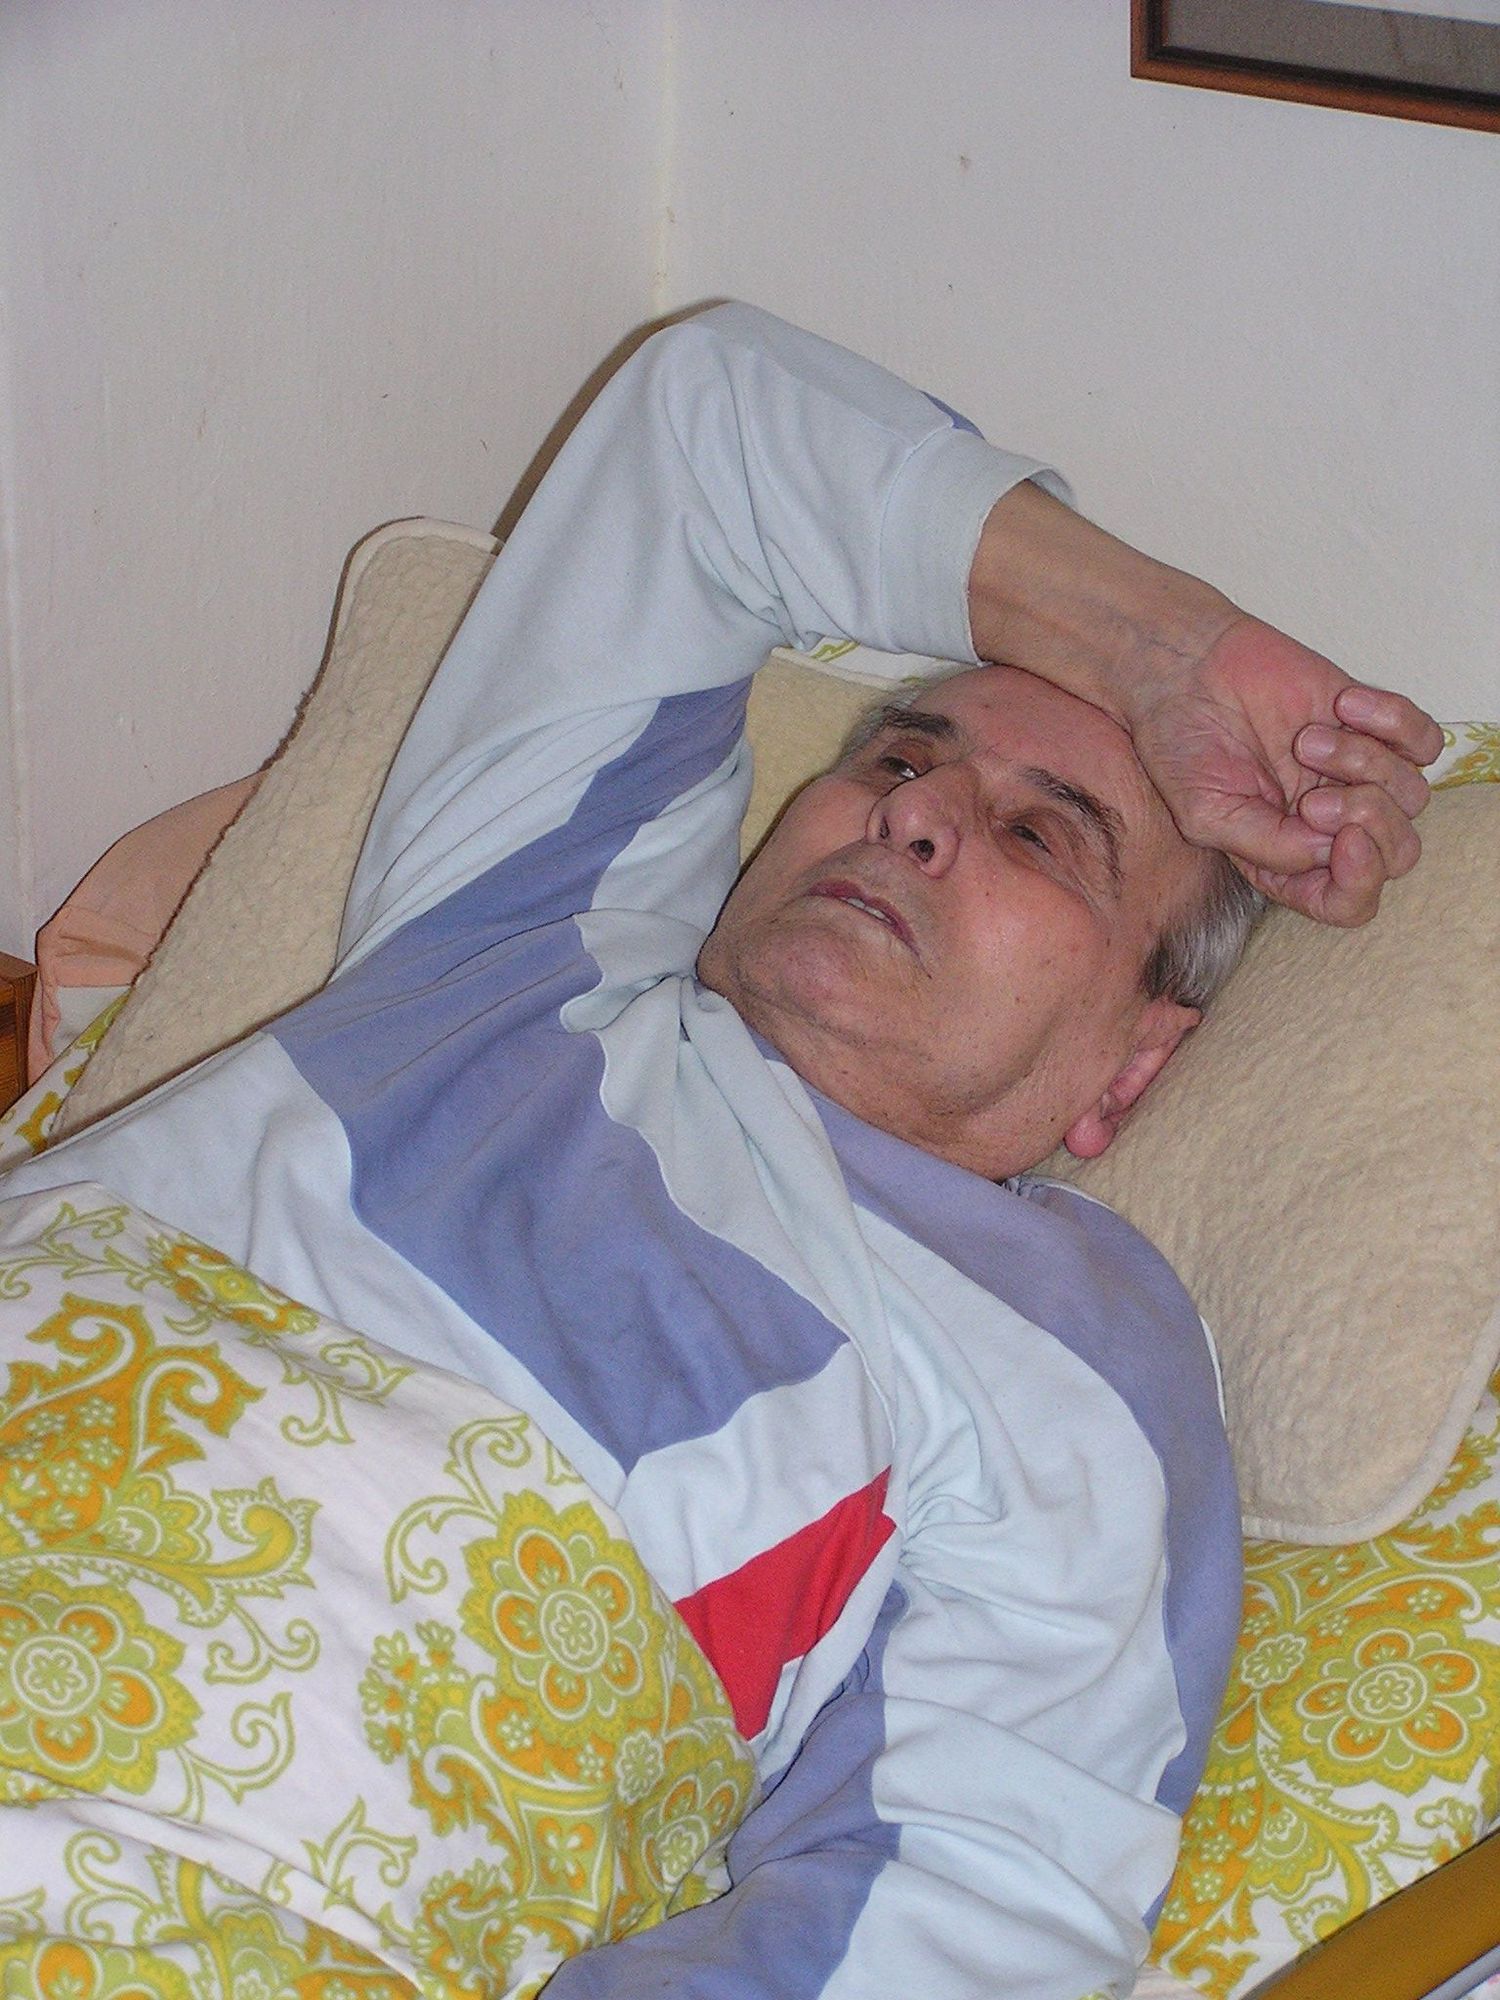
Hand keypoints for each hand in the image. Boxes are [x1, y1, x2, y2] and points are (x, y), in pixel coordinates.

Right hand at [1125, 614, 1442, 925]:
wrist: (1185, 669)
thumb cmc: (1183, 744)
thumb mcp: (1206, 815)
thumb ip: (1269, 848)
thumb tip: (1331, 851)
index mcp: (1288, 859)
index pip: (1348, 902)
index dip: (1359, 882)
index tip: (1343, 840)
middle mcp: (1329, 825)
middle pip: (1397, 854)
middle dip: (1367, 824)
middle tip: (1315, 796)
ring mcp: (1355, 775)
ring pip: (1411, 796)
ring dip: (1362, 765)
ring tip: (1306, 738)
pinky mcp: (1374, 724)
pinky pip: (1425, 741)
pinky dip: (1394, 723)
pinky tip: (1343, 704)